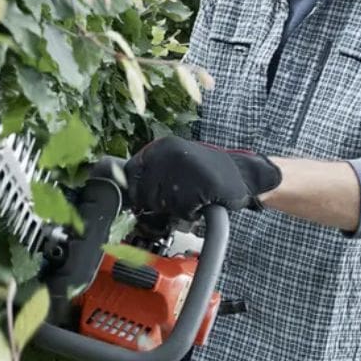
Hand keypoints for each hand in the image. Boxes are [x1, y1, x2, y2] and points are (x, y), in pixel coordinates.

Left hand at [122, 136, 281, 218]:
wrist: (241, 174)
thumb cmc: (203, 174)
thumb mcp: (172, 165)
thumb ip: (148, 174)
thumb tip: (119, 189)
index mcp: (160, 147)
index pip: (129, 173)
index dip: (136, 192)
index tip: (144, 199)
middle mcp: (169, 153)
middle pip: (143, 194)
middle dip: (158, 203)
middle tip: (177, 197)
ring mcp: (184, 167)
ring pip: (162, 205)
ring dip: (176, 209)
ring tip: (192, 197)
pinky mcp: (199, 184)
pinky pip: (182, 211)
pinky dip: (192, 213)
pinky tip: (202, 202)